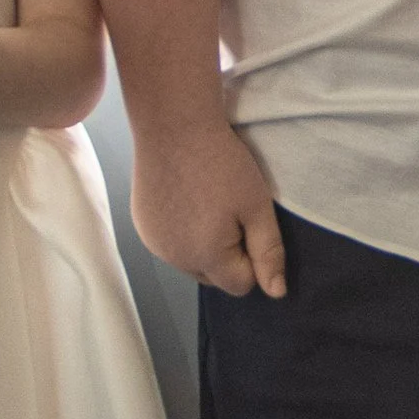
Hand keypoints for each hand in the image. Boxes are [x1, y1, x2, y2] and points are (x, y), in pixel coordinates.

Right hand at [132, 117, 287, 298]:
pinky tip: (185, 200)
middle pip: (214, 278)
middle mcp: (174, 259)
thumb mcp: (257, 206)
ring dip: (203, 247)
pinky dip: (181, 234)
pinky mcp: (142, 227)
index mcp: (206, 257)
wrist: (173, 125)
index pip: (240, 285)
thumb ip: (267, 252)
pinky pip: (170, 245)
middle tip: (230, 212)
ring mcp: (154, 244)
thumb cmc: (222, 162)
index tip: (248, 222)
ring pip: (191, 262)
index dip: (252, 258)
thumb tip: (276, 293)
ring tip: (207, 204)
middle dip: (227, 256)